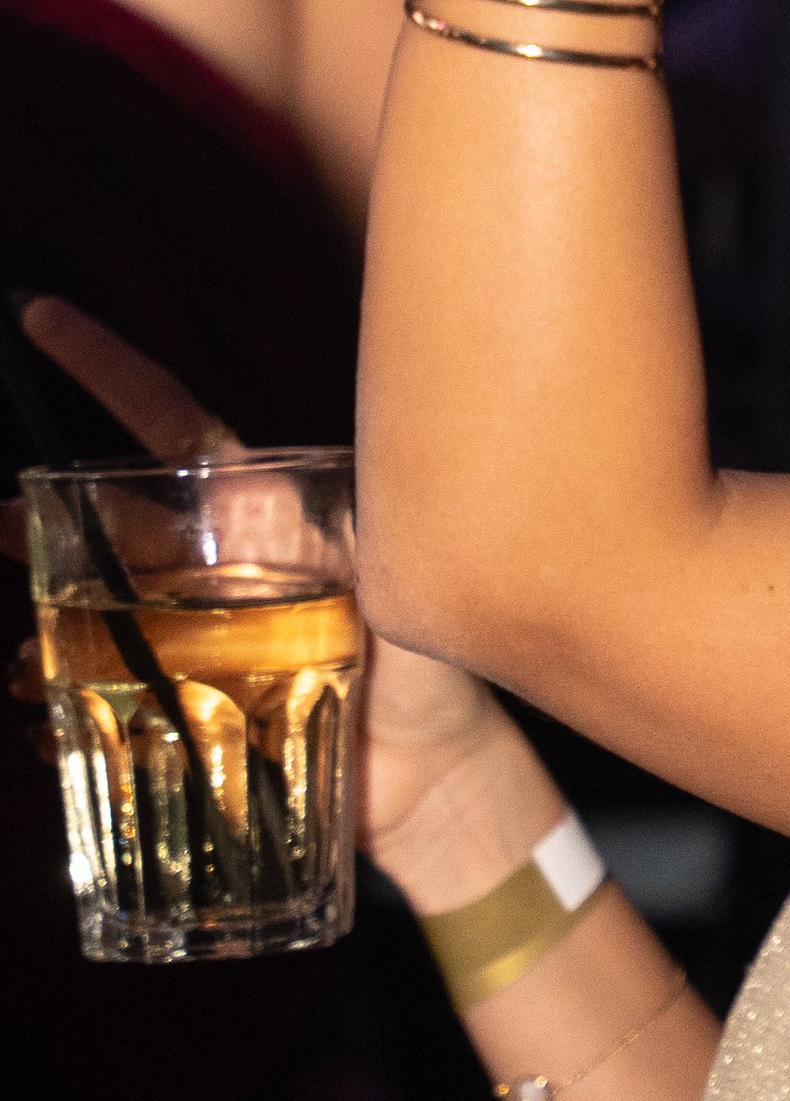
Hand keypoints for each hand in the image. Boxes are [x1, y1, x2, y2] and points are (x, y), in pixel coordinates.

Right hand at [8, 299, 511, 868]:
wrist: (436, 781)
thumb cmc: (432, 668)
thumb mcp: (389, 575)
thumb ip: (335, 527)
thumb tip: (258, 488)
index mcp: (261, 512)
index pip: (173, 422)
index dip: (109, 370)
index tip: (41, 319)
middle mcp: (217, 566)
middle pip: (111, 526)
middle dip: (46, 524)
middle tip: (7, 530)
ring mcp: (195, 637)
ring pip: (93, 615)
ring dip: (50, 635)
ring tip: (28, 666)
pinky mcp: (182, 711)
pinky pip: (104, 704)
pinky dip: (65, 718)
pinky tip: (48, 730)